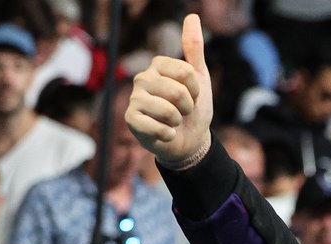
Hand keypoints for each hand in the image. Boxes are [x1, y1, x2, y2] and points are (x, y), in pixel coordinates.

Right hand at [126, 14, 213, 166]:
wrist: (190, 140)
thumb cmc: (193, 109)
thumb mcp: (199, 78)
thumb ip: (194, 49)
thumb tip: (193, 16)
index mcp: (158, 66)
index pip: (185, 73)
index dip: (196, 89)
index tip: (193, 95)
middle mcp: (142, 79)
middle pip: (178, 91)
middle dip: (188, 107)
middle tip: (183, 111)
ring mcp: (135, 99)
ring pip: (168, 110)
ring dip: (178, 121)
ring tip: (174, 122)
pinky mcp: (131, 120)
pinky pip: (158, 127)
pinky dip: (168, 134)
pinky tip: (165, 133)